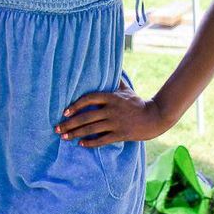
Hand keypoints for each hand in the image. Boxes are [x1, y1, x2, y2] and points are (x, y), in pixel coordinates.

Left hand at [55, 82, 170, 146]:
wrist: (155, 117)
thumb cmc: (138, 103)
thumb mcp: (126, 90)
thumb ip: (115, 81)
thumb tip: (109, 68)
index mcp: (111, 97)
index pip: (89, 99)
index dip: (75, 105)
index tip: (64, 112)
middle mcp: (111, 110)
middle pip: (86, 116)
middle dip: (70, 123)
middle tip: (57, 128)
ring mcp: (116, 123)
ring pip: (92, 129)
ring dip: (76, 133)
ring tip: (65, 137)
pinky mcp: (121, 134)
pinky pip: (102, 140)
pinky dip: (91, 143)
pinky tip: (81, 144)